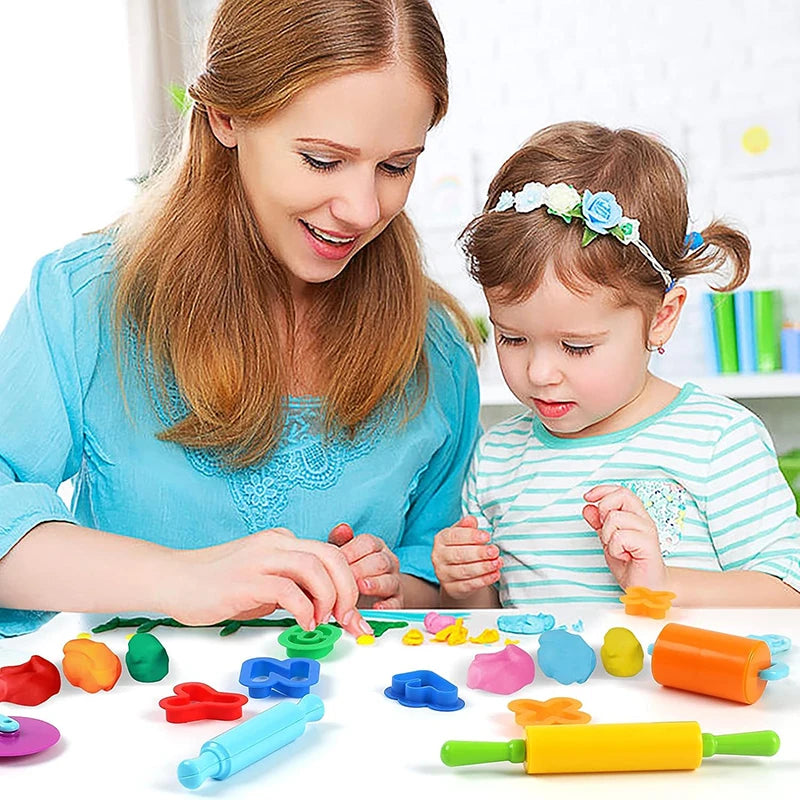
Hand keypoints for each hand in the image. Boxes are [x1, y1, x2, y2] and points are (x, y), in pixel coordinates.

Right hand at [169, 527, 371, 636]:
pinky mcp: (246, 580)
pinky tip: (303, 624)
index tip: (354, 613)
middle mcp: (275, 543)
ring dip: (329, 598)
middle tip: (349, 619)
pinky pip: (288, 590)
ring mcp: (260, 559)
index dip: (348, 583)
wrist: (172, 580)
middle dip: (348, 589)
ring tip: (324, 621)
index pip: (329, 554)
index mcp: (281, 541)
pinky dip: (304, 609)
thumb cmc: (215, 584)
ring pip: (314, 567)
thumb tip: (320, 606)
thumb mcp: (261, 580)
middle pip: (330, 556)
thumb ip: (289, 585)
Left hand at [327, 523, 402, 609]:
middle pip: (380, 561)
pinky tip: (376, 608)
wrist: (369, 596)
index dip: (352, 551)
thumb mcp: (344, 555)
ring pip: (389, 581)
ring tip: (361, 587)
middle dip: (361, 569)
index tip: (337, 560)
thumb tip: (342, 528)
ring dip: (375, 584)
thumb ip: (340, 541)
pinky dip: (387, 606)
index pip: (369, 543)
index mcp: (376, 547)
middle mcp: (389, 562)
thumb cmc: (352, 570)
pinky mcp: (397, 602)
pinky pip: (396, 603)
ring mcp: (394, 582)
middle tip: (346, 577)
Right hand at [432, 516, 500, 599]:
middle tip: (494, 551)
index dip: (471, 536)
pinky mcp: (450, 588)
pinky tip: (494, 575)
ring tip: (498, 563)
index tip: (487, 537)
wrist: (456, 575)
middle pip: (459, 555)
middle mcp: (438, 556)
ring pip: (464, 571)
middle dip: (479, 553)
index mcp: (440, 539)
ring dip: (483, 567)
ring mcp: (442, 574)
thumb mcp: (462, 534)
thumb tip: (471, 520)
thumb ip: (467, 527)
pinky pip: (468, 585)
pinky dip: (483, 580)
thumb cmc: (462, 548)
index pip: (454, 536)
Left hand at [582, 485, 667, 589]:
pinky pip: (620, 536)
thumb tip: (588, 507)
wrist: (645, 588)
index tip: (587, 497)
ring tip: (619, 550)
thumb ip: (598, 523)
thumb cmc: (630, 565)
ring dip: (609, 536)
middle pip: (621, 496)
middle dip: (605, 512)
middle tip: (608, 533)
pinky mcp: (649, 545)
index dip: (602, 490)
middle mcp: (643, 520)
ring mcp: (648, 531)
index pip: (621, 491)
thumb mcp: (607, 540)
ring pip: (616, 517)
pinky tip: (624, 556)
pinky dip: (615, 549)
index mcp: (635, 516)